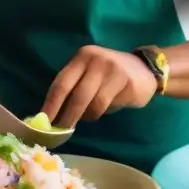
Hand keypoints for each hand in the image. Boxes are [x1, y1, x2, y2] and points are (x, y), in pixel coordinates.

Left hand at [42, 46, 157, 128]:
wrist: (145, 69)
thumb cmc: (109, 75)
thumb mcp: (89, 73)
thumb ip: (73, 88)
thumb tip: (53, 116)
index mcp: (82, 57)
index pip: (61, 83)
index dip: (51, 104)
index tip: (43, 122)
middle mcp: (96, 60)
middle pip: (76, 95)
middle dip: (67, 117)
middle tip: (61, 131)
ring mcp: (113, 70)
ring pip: (93, 104)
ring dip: (88, 116)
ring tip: (90, 115)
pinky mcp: (127, 83)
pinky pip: (108, 106)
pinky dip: (103, 112)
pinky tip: (106, 108)